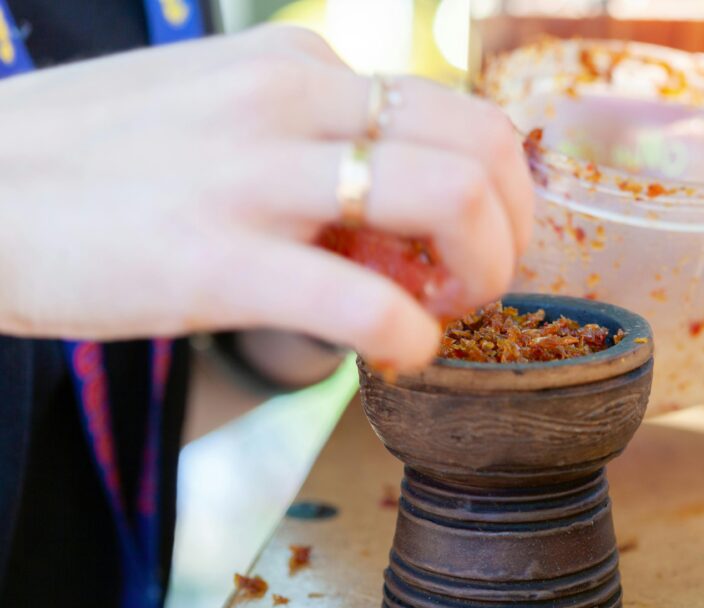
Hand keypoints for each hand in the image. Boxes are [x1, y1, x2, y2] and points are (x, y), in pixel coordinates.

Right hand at [0, 26, 532, 369]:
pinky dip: (413, 337)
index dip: (495, 186)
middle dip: (513, 226)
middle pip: (481, 144)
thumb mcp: (217, 108)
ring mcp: (255, 175)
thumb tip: (393, 200)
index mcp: (295, 63)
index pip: (455, 110)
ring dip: (483, 270)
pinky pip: (367, 301)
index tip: (471, 240)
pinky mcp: (217, 261)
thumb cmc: (96, 160)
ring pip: (449, 199)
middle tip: (482, 281)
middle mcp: (290, 99)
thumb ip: (308, 134)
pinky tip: (400, 354)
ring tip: (447, 312)